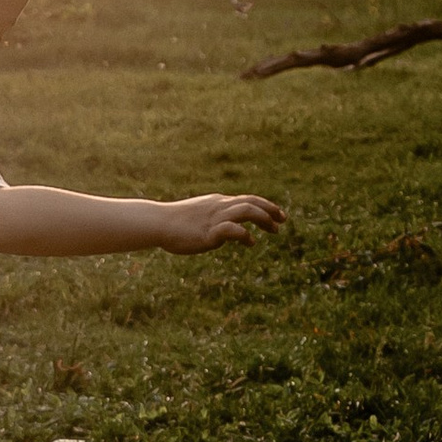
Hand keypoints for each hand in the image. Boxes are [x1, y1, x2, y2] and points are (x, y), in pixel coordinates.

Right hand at [162, 191, 285, 253]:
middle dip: (270, 210)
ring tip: (274, 229)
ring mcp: (215, 218)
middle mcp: (220, 207)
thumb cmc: (175, 223)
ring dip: (263, 218)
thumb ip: (215, 222)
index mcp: (218, 203)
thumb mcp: (200, 218)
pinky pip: (232, 229)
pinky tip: (250, 242)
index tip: (277, 215)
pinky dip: (244, 234)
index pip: (247, 200)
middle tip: (283, 220)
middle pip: (251, 202)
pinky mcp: (209, 232)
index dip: (265, 206)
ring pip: (246, 211)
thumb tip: (227, 233)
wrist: (158, 223)